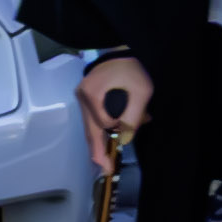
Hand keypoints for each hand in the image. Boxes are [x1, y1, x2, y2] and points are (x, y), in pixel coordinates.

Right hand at [78, 51, 151, 170]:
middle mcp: (82, 97)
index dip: (114, 132)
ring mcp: (80, 97)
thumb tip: (125, 139)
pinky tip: (108, 139)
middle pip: (89, 130)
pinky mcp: (84, 96)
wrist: (121, 51)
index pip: (103, 124)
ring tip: (105, 160)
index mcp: (92, 94)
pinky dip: (100, 129)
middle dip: (97, 151)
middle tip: (104, 169)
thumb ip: (133, 116)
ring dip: (100, 141)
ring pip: (89, 126)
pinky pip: (91, 118)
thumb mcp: (141, 92)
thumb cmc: (133, 69)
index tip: (124, 138)